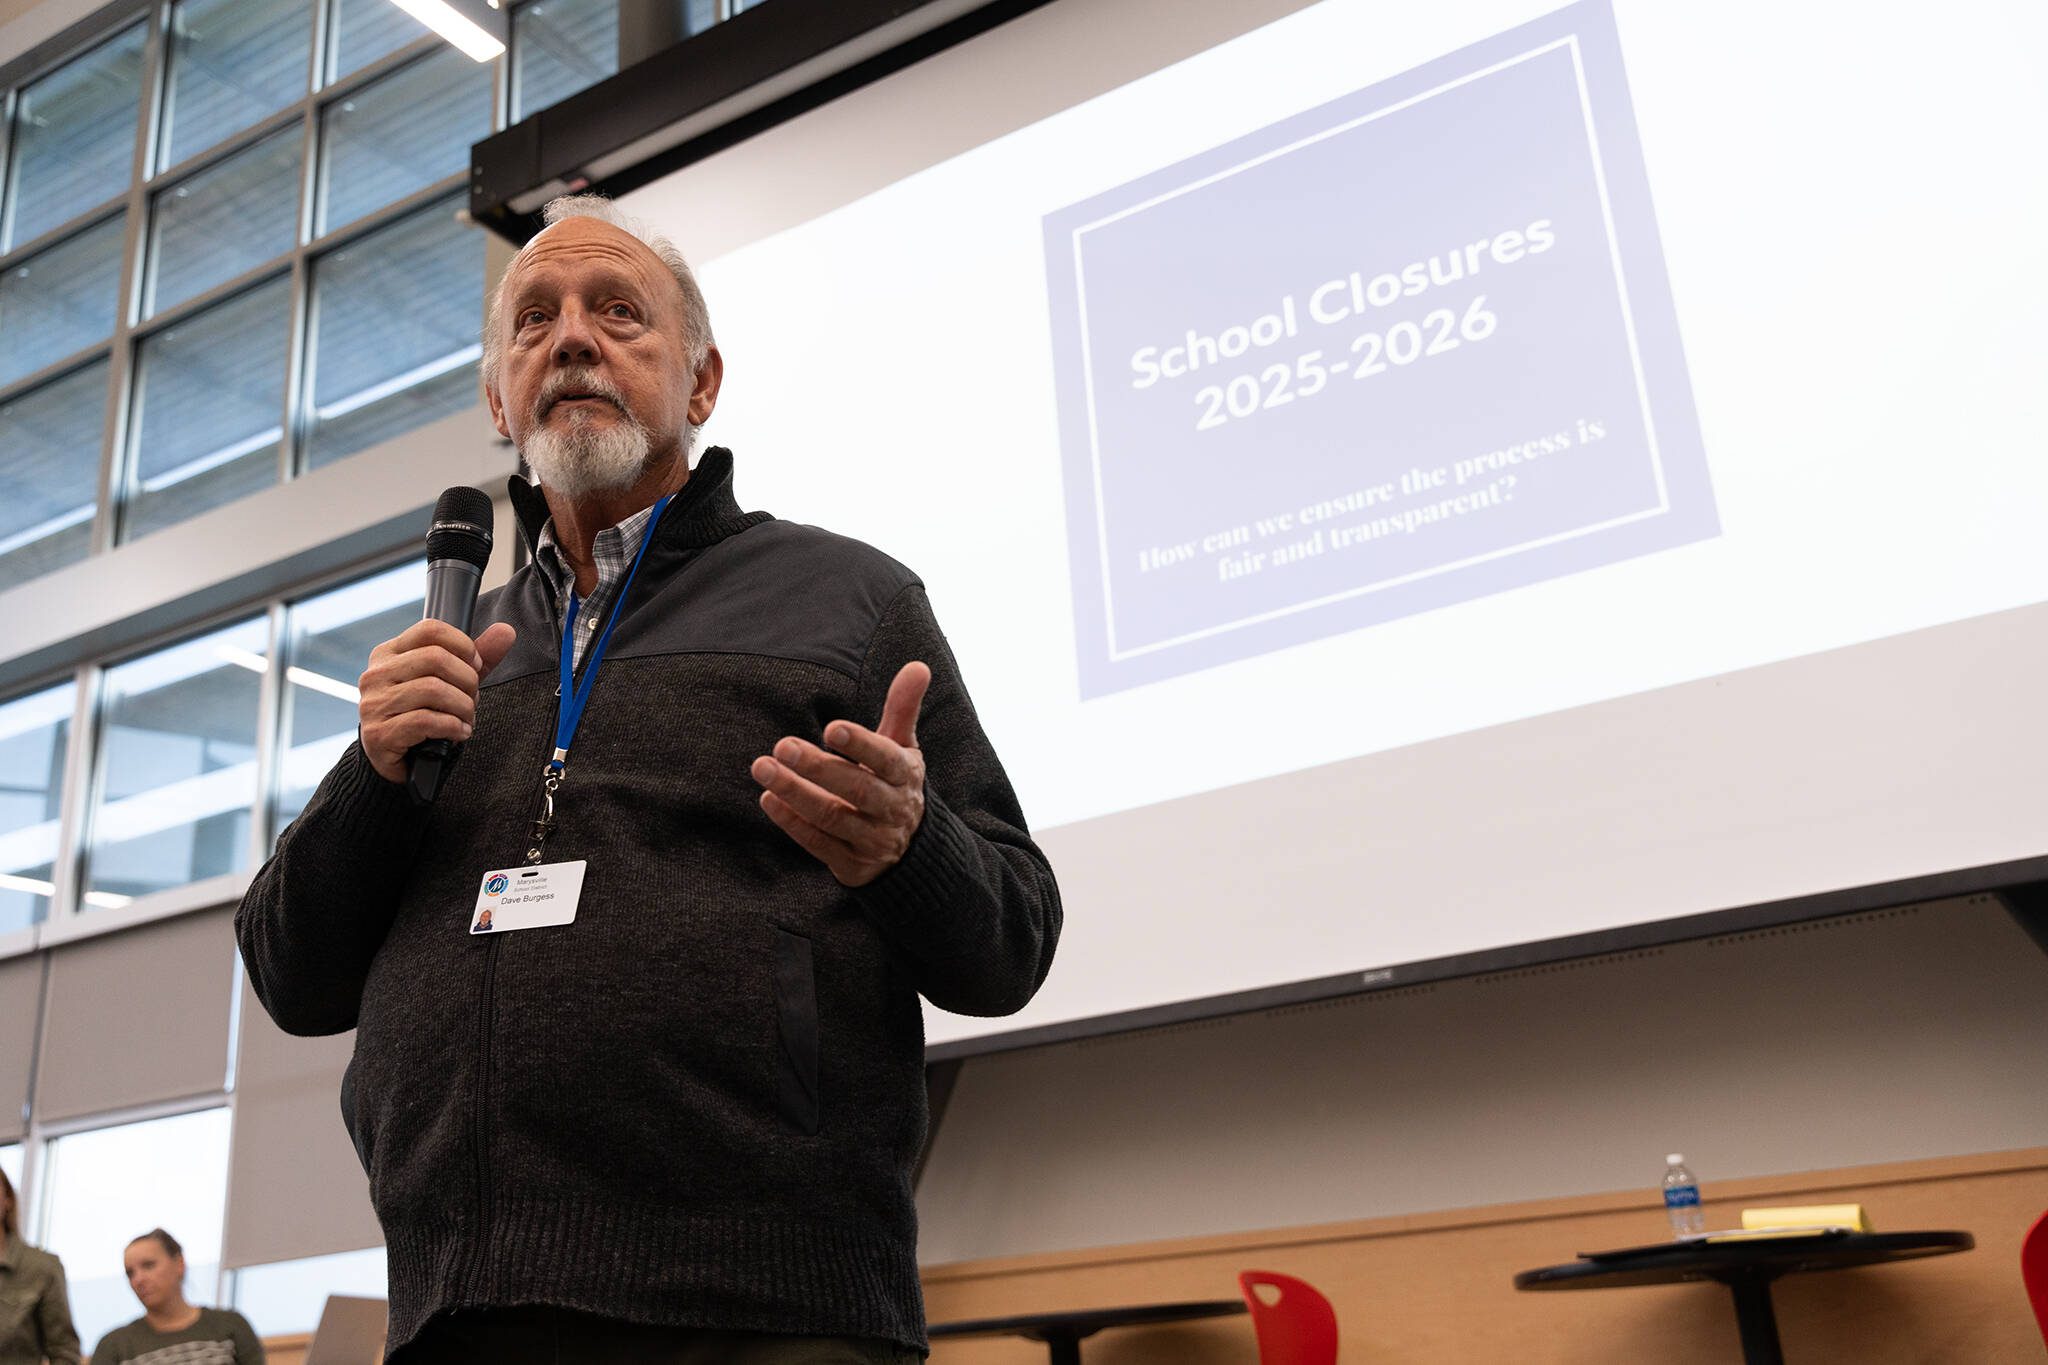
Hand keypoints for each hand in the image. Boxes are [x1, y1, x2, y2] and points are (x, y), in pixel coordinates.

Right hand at [358, 620, 517, 784]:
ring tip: (466, 719)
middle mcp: (376, 675)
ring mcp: (374, 704)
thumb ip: (477, 657)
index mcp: (390, 654)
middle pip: (435, 658)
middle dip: (467, 680)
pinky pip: (425, 721)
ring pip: (433, 690)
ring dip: (463, 707)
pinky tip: (459, 733)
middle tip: (472, 699)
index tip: (475, 666)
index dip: (463, 646)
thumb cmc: (424, 715)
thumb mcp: (451, 682)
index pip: (430, 630)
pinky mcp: (378, 734)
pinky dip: (452, 727)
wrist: (398, 761)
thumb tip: (506, 631)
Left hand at [752, 661, 931, 886]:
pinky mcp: (850, 863)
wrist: (909, 850)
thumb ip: (903, 708)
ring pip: (832, 818)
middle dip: (819, 768)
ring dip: (796, 793)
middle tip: (783, 746)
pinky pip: (819, 844)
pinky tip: (768, 799)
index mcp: (905, 775)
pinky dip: (792, 823)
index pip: (886, 759)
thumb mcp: (903, 747)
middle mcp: (892, 809)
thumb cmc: (895, 783)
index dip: (861, 745)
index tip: (831, 728)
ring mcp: (871, 839)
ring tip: (763, 768)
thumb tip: (918, 665)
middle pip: (857, 789)